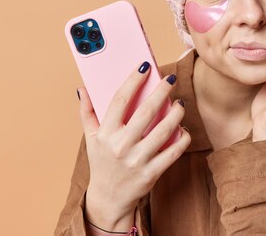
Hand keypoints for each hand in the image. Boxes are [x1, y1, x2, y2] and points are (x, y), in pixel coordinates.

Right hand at [77, 64, 190, 230]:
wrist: (109, 199)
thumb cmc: (101, 163)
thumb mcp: (90, 139)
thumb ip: (87, 112)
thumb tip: (82, 89)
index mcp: (105, 134)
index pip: (119, 100)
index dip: (133, 80)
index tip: (145, 66)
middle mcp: (121, 145)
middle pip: (146, 111)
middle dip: (161, 91)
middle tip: (170, 80)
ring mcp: (137, 160)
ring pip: (164, 130)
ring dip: (176, 113)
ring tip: (180, 103)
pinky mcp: (152, 173)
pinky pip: (173, 151)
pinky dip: (182, 137)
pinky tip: (183, 128)